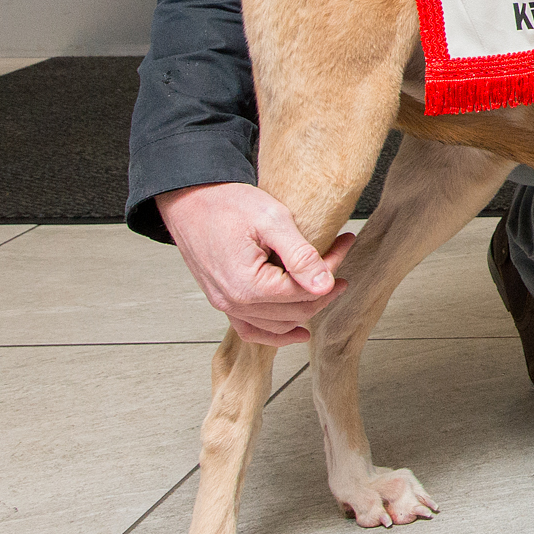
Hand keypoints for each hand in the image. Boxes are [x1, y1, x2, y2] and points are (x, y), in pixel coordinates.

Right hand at [159, 181, 354, 344]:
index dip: (331, 268)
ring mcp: (226, 305)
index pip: (305, 290)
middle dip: (324, 287)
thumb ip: (300, 255)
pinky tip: (298, 331)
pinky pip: (251, 329)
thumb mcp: (272, 220)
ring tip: (328, 286)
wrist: (189, 199)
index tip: (344, 242)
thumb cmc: (227, 204)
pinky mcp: (221, 300)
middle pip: (296, 311)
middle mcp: (235, 302)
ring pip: (278, 324)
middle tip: (341, 259)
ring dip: (307, 307)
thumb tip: (326, 285)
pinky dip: (275, 333)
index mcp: (249, 285)